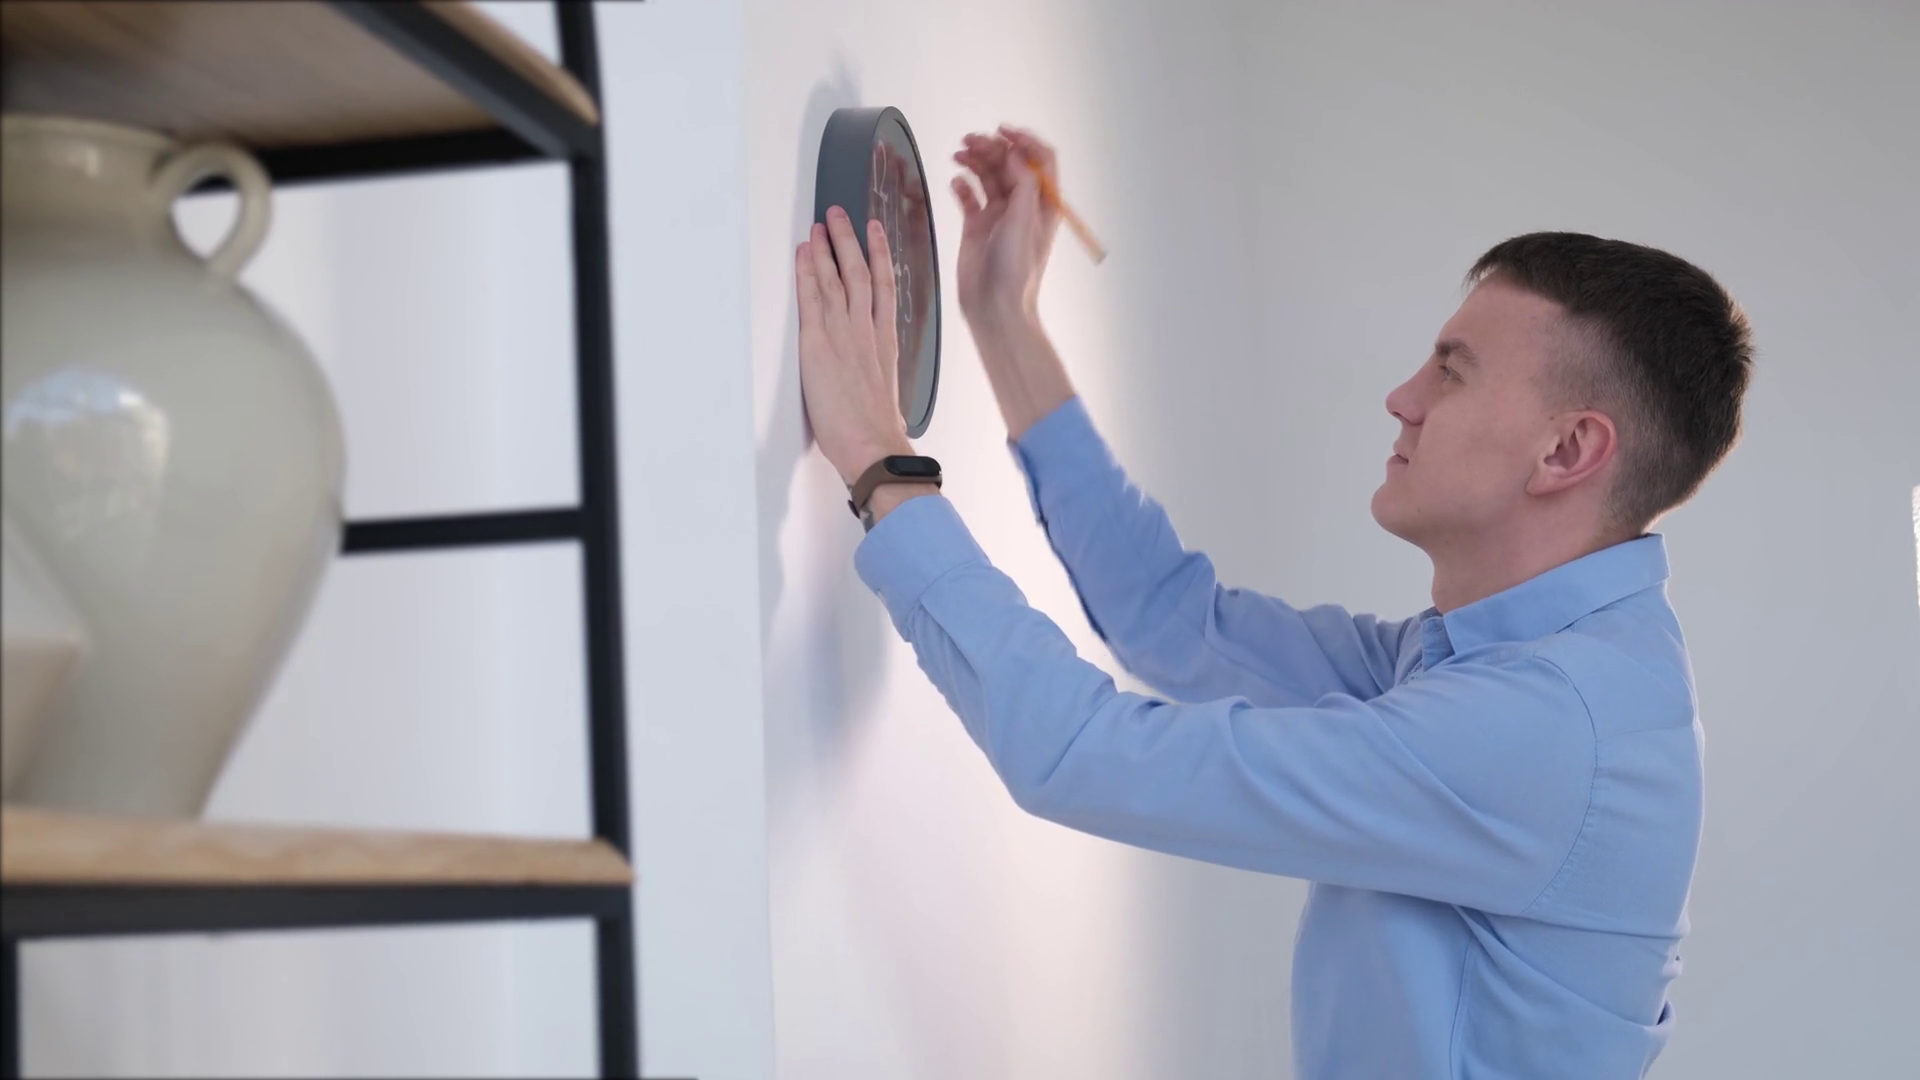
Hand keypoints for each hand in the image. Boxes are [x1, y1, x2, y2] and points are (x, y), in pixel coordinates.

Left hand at [796, 206, 912, 486]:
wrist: (873, 445)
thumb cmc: (878, 430)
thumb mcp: (888, 394)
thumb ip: (879, 373)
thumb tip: (873, 374)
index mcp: (885, 341)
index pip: (884, 286)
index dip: (880, 255)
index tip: (876, 233)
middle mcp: (867, 330)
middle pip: (860, 272)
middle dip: (850, 239)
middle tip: (842, 215)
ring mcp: (844, 333)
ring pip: (838, 277)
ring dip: (828, 246)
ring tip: (822, 223)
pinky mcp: (818, 343)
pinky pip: (813, 297)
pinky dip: (809, 271)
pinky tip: (805, 252)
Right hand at [951, 126, 1061, 332]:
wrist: (993, 307)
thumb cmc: (1016, 272)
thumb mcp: (1025, 222)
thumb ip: (1023, 185)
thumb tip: (1014, 155)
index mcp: (1043, 204)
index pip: (1039, 160)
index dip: (1024, 141)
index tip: (1002, 132)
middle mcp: (1022, 205)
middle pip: (1009, 163)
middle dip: (991, 148)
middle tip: (970, 142)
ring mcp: (999, 214)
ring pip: (988, 175)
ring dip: (974, 160)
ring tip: (958, 155)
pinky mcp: (976, 225)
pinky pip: (969, 196)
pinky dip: (962, 185)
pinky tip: (956, 183)